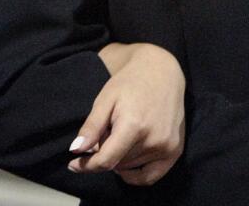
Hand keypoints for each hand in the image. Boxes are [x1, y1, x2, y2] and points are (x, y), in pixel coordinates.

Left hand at [67, 42, 184, 185]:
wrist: (161, 71)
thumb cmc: (130, 82)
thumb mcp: (105, 99)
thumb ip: (91, 127)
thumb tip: (76, 151)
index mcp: (134, 125)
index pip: (106, 160)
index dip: (87, 166)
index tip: (73, 165)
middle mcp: (153, 140)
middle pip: (117, 164)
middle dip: (104, 154)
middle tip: (105, 133)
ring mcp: (167, 147)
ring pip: (130, 168)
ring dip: (118, 159)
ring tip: (119, 135)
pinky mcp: (175, 151)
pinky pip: (150, 177)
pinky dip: (134, 175)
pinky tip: (125, 163)